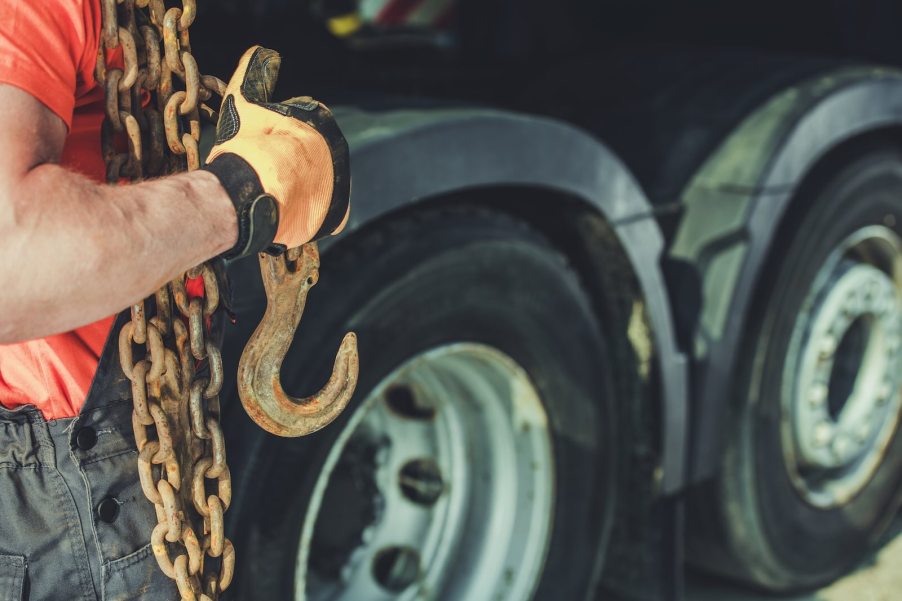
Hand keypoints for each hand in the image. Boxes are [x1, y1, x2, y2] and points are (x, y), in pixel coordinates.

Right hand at [204, 46, 350, 257]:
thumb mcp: (244, 100)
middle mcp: (337, 152)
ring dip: (298, 186)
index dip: (277, 134)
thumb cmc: (249, 145)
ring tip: (272, 191)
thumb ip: (251, 73)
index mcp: (321, 121)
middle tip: (264, 170)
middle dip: (288, 161)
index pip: (300, 123)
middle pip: (308, 155)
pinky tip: (287, 209)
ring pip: (315, 183)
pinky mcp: (337, 214)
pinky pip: (323, 212)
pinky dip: (307, 211)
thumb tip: (258, 50)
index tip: (262, 144)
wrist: (256, 192)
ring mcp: (340, 184)